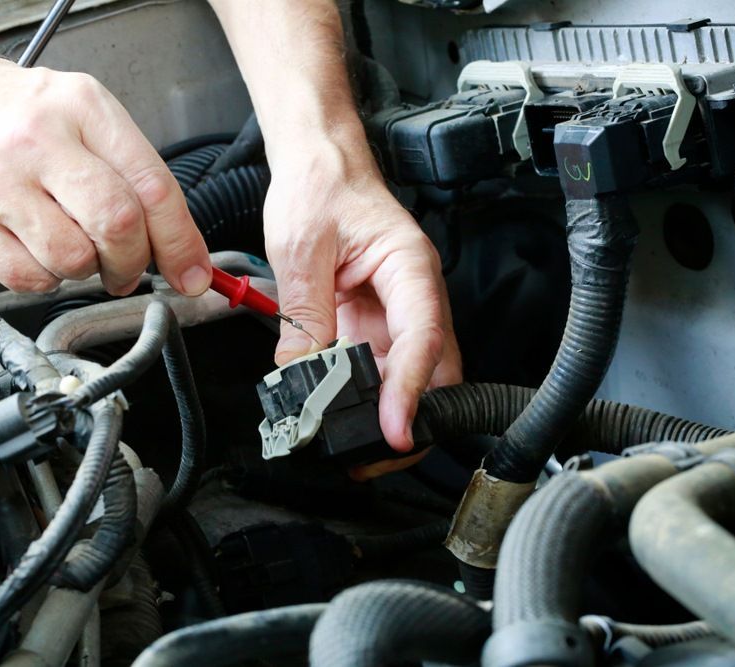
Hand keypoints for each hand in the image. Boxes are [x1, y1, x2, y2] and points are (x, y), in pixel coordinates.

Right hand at [0, 51, 210, 294]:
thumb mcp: (75, 110)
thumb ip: (128, 168)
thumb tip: (177, 244)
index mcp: (81, 108)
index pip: (152, 186)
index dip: (181, 241)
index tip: (193, 273)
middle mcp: (40, 143)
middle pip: (118, 226)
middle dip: (134, 261)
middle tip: (128, 267)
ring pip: (75, 260)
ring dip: (87, 270)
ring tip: (71, 244)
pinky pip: (31, 279)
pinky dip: (46, 278)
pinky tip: (37, 249)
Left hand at [264, 137, 460, 460]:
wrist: (318, 164)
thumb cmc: (321, 187)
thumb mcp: (302, 248)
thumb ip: (305, 314)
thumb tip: (301, 374)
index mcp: (409, 267)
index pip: (423, 338)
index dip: (411, 390)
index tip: (395, 429)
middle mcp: (413, 294)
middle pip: (433, 371)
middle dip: (412, 419)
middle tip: (374, 455)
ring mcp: (395, 313)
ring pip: (408, 378)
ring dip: (386, 414)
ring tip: (351, 447)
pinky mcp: (373, 323)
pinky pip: (376, 370)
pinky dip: (362, 398)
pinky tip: (338, 415)